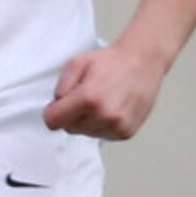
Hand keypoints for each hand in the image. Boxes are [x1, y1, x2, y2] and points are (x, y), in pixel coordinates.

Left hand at [43, 43, 165, 139]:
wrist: (143, 62)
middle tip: (85, 97)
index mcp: (88, 99)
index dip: (52, 112)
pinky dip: (101, 124)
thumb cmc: (109, 61)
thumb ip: (59, 87)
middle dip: (71, 115)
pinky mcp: (126, 133)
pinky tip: (110, 108)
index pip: (52, 122)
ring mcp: (117, 127)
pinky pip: (101, 135)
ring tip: (100, 100)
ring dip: (86, 121)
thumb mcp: (75, 64)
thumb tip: (56, 107)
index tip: (59, 103)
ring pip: (85, 133)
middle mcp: (104, 116)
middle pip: (68, 128)